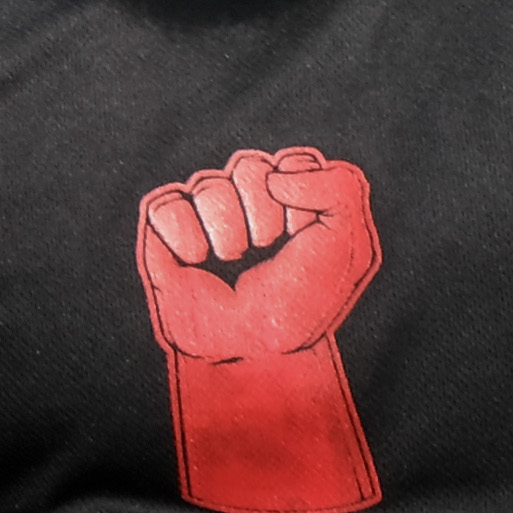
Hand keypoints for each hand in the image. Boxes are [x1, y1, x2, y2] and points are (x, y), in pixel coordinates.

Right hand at [136, 147, 381, 362]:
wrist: (254, 351)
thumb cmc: (301, 303)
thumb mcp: (348, 247)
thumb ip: (340, 187)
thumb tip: (276, 175)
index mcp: (292, 195)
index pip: (294, 161)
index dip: (304, 200)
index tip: (305, 237)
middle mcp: (246, 196)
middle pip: (250, 166)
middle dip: (265, 214)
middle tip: (267, 249)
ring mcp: (203, 210)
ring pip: (209, 184)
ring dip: (229, 233)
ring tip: (234, 261)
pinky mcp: (163, 228)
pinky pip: (167, 204)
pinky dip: (186, 237)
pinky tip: (198, 262)